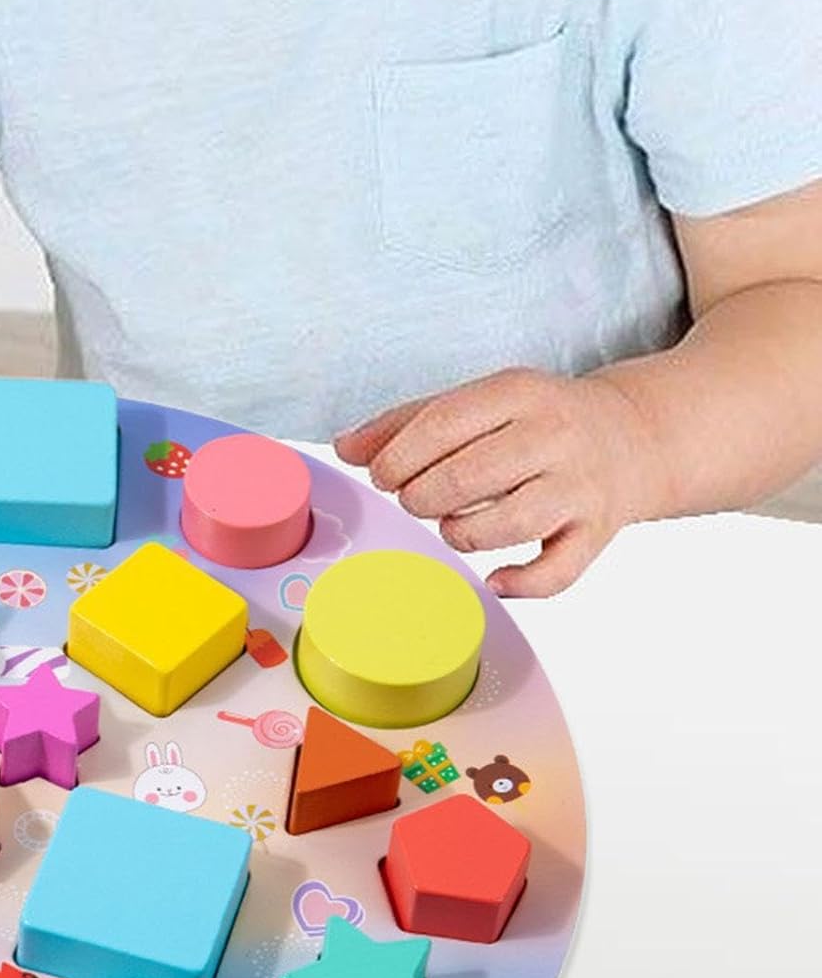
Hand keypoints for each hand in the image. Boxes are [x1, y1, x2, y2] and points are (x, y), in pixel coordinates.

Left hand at [334, 368, 664, 597]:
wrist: (632, 436)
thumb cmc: (536, 420)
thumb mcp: (478, 402)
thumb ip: (407, 422)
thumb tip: (344, 449)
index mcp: (517, 393)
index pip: (441, 426)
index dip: (397, 459)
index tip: (382, 476)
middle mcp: (554, 436)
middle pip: (467, 478)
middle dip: (422, 498)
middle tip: (415, 501)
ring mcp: (579, 487)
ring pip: (507, 525)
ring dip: (461, 534)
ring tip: (451, 525)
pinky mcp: (597, 531)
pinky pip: (556, 572)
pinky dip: (519, 583)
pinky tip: (494, 578)